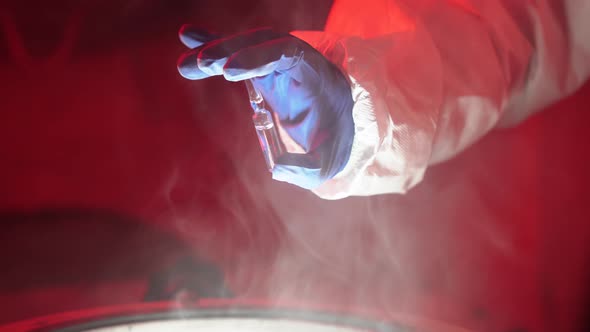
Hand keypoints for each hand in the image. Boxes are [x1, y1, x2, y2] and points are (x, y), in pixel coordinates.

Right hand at [177, 25, 353, 189]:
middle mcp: (297, 61)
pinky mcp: (262, 66)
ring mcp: (278, 61)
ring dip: (215, 49)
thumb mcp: (326, 164)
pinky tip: (187, 38)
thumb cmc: (330, 142)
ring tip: (185, 65)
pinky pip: (237, 50)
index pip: (289, 53)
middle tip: (201, 64)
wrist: (335, 126)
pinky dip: (213, 42)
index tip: (228, 71)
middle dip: (231, 49)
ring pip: (246, 44)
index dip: (259, 56)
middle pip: (262, 42)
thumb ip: (308, 169)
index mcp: (316, 76)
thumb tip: (278, 168)